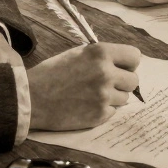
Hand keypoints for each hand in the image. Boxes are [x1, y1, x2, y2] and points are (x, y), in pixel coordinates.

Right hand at [27, 42, 141, 130]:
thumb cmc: (52, 73)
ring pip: (125, 98)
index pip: (135, 56)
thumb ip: (102, 57)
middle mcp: (106, 73)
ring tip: (91, 94)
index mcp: (101, 53)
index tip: (122, 68)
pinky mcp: (99, 115)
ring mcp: (104, 96)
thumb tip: (124, 64)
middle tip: (106, 84)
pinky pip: (113, 112)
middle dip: (123, 82)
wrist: (32, 98)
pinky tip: (86, 105)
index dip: (129, 63)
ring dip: (113, 97)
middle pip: (134, 80)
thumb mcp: (78, 53)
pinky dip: (103, 110)